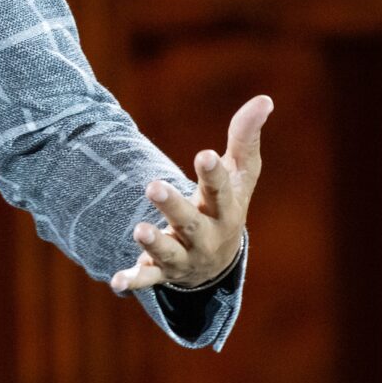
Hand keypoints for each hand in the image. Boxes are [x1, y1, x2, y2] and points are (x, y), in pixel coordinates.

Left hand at [112, 94, 271, 294]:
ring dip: (154, 243)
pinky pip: (147, 280)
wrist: (218, 261)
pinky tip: (116, 282)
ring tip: (139, 230)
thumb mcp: (240, 174)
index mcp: (224, 209)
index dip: (213, 173)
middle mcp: (205, 235)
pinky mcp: (161, 272)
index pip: (220, 190)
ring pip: (169, 252)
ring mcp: (184, 256)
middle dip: (174, 207)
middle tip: (153, 186)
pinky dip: (132, 282)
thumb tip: (264, 99)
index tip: (205, 155)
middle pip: (191, 222)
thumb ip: (245, 137)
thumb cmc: (227, 204)